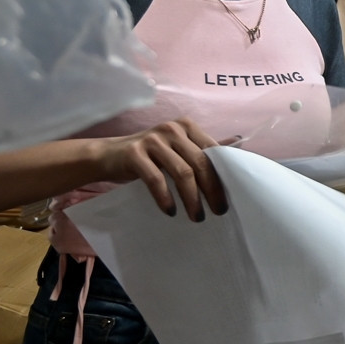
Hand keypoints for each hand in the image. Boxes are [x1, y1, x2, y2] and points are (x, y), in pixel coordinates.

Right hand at [93, 119, 227, 220]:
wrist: (107, 156)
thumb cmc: (149, 157)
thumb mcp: (176, 150)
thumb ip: (200, 151)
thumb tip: (237, 153)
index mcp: (187, 127)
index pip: (213, 151)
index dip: (222, 176)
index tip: (228, 199)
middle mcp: (172, 129)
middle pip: (201, 163)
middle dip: (212, 191)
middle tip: (217, 212)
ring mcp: (153, 140)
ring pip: (182, 172)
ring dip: (192, 199)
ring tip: (196, 217)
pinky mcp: (134, 153)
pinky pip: (156, 179)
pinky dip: (165, 198)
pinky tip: (170, 211)